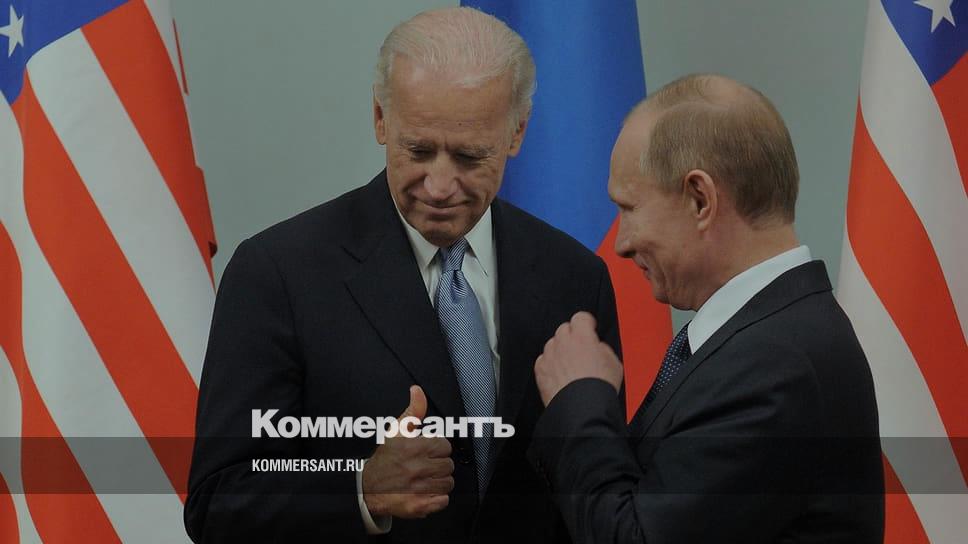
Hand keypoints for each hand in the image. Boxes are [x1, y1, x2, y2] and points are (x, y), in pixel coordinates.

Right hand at [362, 386, 454, 517]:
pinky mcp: (417, 505)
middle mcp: (416, 467)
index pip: (445, 446)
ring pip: (448, 483)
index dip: (438, 449)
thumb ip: (414, 410)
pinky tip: (426, 492)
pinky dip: (438, 499)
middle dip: (439, 465)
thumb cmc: (385, 458)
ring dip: (440, 481)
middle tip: (426, 466)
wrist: (367, 487)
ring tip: (426, 479)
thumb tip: (417, 391)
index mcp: (414, 447)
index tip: (428, 452)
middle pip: (448, 465)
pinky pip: (443, 501)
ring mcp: (417, 488)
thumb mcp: (397, 430)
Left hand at [535, 311, 622, 405]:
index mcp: (582, 336)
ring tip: (572, 366)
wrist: (582, 409)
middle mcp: (563, 342)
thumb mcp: (614, 362)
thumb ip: (602, 348)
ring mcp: (549, 355)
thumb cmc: (598, 388)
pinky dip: (550, 364)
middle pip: (565, 329)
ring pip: (553, 344)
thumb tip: (596, 347)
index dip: (587, 323)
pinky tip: (561, 375)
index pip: (581, 317)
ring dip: (560, 350)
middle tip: (581, 350)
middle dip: (573, 337)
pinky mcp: (540, 370)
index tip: (589, 327)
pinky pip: (543, 360)